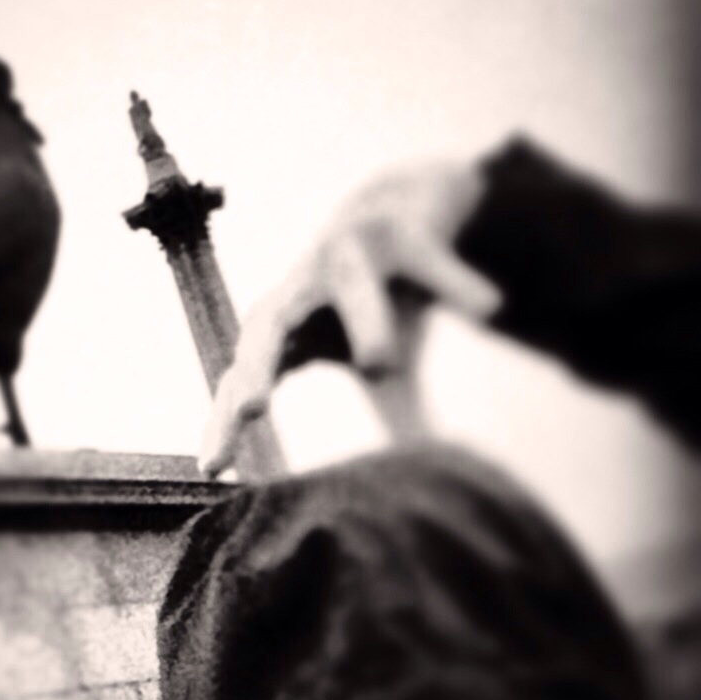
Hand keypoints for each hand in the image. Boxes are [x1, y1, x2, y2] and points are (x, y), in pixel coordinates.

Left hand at [199, 159, 502, 476]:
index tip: (213, 469)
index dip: (225, 420)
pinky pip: (430, 257)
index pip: (245, 379)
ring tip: (380, 365)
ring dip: (364, 320)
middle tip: (248, 411)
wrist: (413, 206)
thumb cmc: (379, 298)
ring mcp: (352, 254)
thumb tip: (419, 493)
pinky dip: (454, 281)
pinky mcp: (406, 231)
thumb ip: (390, 419)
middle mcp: (306, 289)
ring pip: (353, 286)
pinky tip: (487, 308)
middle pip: (269, 326)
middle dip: (255, 366)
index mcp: (286, 328)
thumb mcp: (379, 360)